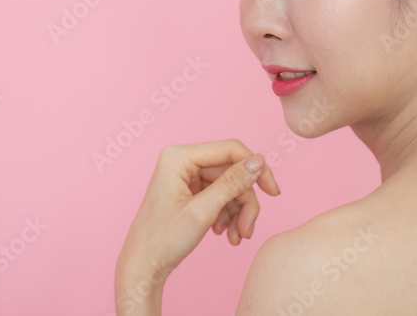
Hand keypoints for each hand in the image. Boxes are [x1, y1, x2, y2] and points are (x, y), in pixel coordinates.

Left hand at [115, 139, 280, 303]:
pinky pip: (220, 195)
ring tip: (236, 237)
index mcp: (179, 157)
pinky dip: (228, 214)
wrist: (143, 266)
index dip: (256, 169)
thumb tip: (259, 161)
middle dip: (244, 202)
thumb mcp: (203, 211)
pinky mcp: (190, 189)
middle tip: (248, 230)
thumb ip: (232, 183)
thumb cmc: (163, 239)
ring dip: (238, 212)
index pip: (230, 150)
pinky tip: (225, 234)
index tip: (273, 192)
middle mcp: (182, 160)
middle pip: (232, 172)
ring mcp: (186, 175)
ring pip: (229, 185)